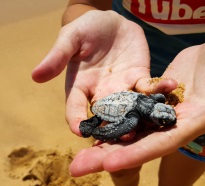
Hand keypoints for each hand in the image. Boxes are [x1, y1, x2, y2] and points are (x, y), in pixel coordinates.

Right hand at [32, 10, 175, 134]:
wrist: (110, 22)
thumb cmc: (86, 29)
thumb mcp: (69, 38)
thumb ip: (57, 57)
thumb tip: (35, 76)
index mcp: (79, 87)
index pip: (75, 108)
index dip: (75, 120)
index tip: (77, 131)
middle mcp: (101, 94)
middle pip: (103, 118)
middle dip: (109, 132)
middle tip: (116, 144)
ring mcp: (122, 89)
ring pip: (128, 110)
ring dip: (136, 119)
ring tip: (143, 124)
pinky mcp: (139, 78)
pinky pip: (149, 89)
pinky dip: (158, 90)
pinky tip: (169, 86)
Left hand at [69, 34, 204, 176]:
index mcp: (195, 121)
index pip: (162, 142)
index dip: (137, 153)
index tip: (107, 163)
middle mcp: (175, 124)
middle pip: (139, 144)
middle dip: (108, 157)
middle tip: (75, 169)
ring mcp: (163, 114)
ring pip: (129, 132)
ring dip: (103, 143)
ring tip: (75, 157)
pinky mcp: (154, 102)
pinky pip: (129, 114)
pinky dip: (111, 122)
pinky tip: (89, 127)